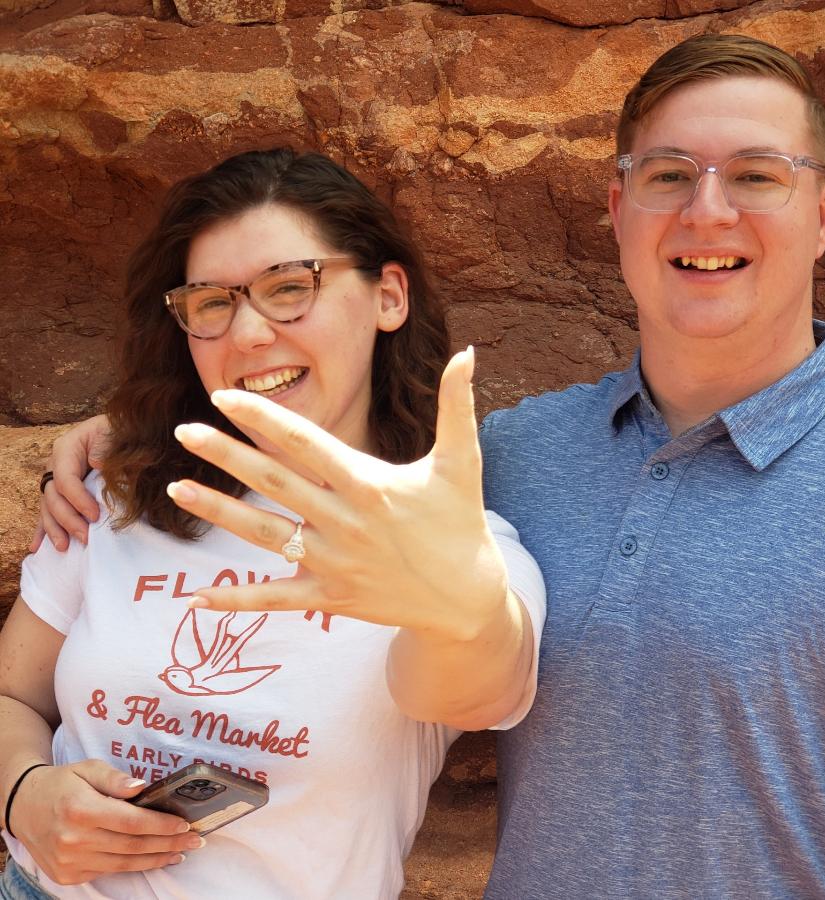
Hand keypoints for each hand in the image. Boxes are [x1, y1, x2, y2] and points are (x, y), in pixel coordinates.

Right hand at [9, 760, 201, 884]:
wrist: (23, 807)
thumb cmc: (62, 783)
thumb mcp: (88, 768)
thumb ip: (115, 779)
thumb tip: (143, 787)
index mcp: (82, 810)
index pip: (132, 822)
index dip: (162, 825)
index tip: (185, 824)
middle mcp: (74, 840)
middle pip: (133, 846)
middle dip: (168, 844)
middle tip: (195, 841)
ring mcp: (70, 861)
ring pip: (123, 863)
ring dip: (155, 859)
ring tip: (180, 853)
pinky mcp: (68, 875)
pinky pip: (108, 871)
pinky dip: (133, 866)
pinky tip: (152, 859)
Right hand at [31, 415, 109, 552]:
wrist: (120, 429)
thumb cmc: (118, 430)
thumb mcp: (114, 431)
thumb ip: (105, 446)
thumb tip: (97, 463)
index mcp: (66, 449)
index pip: (65, 479)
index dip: (78, 499)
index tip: (95, 515)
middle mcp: (56, 465)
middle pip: (53, 497)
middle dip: (68, 519)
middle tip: (85, 537)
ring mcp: (56, 478)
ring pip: (48, 507)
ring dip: (55, 529)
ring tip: (63, 547)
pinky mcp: (61, 491)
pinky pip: (48, 511)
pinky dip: (43, 529)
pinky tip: (37, 547)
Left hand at [167, 348, 508, 641]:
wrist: (467, 598)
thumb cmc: (462, 523)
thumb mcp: (463, 461)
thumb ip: (457, 405)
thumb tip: (466, 353)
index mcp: (369, 483)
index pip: (305, 442)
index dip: (261, 417)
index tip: (223, 397)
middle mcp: (344, 522)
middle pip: (274, 481)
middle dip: (225, 454)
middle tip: (182, 431)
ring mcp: (334, 563)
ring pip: (263, 534)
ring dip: (218, 512)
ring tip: (177, 488)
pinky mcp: (330, 598)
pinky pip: (275, 597)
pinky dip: (236, 599)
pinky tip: (196, 598)